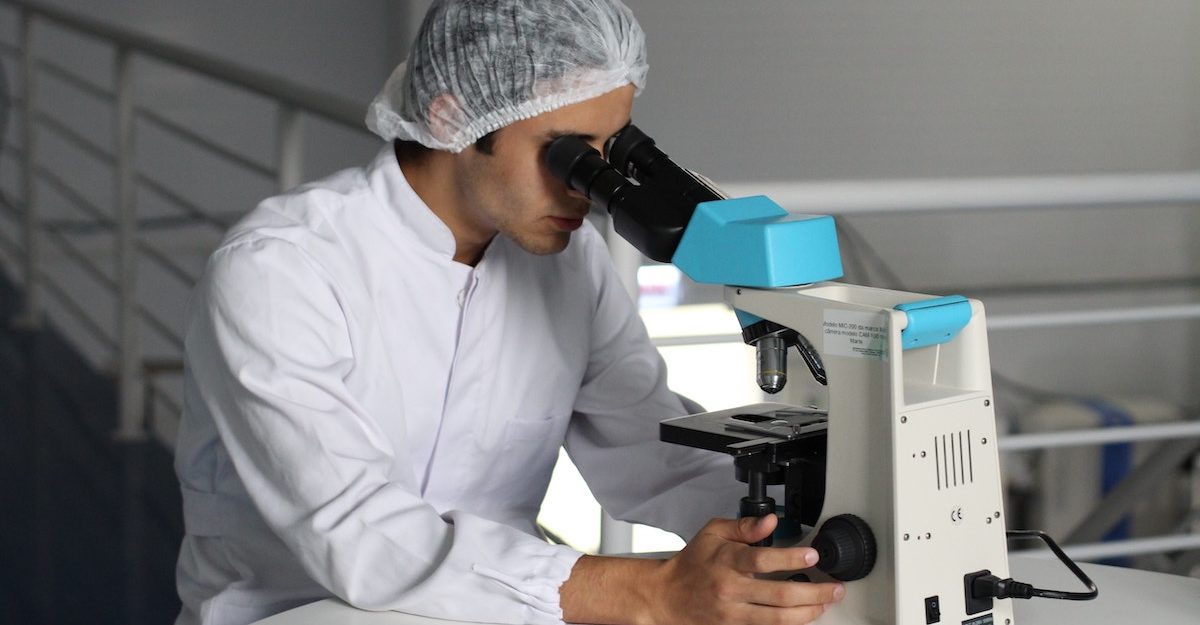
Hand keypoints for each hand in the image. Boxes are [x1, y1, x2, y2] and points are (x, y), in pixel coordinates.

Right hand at [647, 515, 844, 624]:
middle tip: (835, 588)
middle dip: (814, 592)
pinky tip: (805, 616)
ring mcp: (734, 612)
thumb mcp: (713, 532)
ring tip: (826, 603)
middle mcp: (731, 589)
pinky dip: (790, 623)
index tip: (812, 554)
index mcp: (727, 561)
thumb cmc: (691, 563)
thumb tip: (771, 521)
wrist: (667, 597)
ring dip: (808, 612)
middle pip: (779, 595)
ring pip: (778, 618)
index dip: (791, 558)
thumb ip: (744, 526)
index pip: (763, 560)